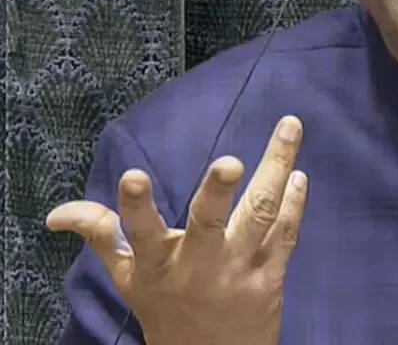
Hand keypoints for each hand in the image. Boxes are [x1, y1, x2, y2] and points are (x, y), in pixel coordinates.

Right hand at [47, 116, 308, 344]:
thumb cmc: (166, 309)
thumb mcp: (128, 279)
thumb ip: (102, 236)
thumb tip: (58, 213)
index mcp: (156, 266)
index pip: (139, 234)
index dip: (135, 207)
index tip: (132, 175)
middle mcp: (198, 268)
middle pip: (210, 225)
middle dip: (217, 192)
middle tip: (229, 162)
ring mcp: (238, 272)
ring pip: (260, 217)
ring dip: (276, 171)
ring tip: (289, 129)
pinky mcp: (271, 277)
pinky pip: (286, 234)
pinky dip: (295, 202)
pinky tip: (298, 173)